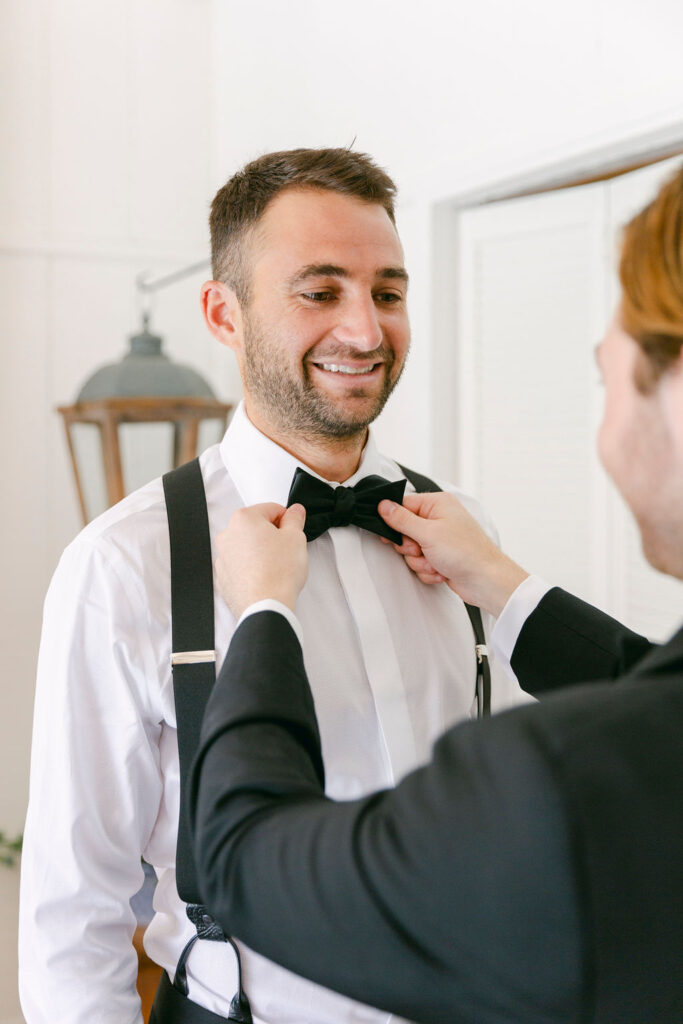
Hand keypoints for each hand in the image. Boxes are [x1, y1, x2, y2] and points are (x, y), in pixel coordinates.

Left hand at [215, 503, 307, 617]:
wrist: (265, 606)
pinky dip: (251, 568)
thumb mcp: (296, 538)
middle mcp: (228, 535)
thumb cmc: (278, 573)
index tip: (293, 530)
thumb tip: (294, 512)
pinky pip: (240, 566)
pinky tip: (265, 576)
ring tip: (276, 566)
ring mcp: (223, 558)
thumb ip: (295, 519)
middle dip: (272, 535)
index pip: (271, 509)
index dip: (287, 519)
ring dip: (261, 551)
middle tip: (286, 550)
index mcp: (244, 519)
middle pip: (256, 527)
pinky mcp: (224, 577)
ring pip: (247, 547)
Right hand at [378, 492, 527, 615]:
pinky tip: (441, 571)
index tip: (390, 535)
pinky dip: (428, 570)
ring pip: (411, 550)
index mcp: (437, 504)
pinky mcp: (440, 556)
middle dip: (410, 547)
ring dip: (420, 561)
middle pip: (404, 530)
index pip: (403, 505)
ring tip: (436, 563)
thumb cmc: (466, 552)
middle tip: (421, 549)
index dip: (394, 521)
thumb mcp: (428, 532)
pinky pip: (421, 562)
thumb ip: (401, 519)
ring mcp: (440, 539)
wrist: (486, 581)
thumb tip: (383, 505)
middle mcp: (439, 518)